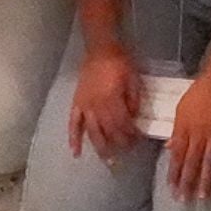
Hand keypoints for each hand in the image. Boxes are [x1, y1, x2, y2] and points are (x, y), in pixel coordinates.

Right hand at [65, 44, 141, 159]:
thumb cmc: (120, 63)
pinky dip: (73, 138)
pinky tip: (76, 152)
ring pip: (92, 132)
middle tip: (126, 152)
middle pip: (108, 131)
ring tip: (107, 161)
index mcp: (112, 99)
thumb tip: (133, 118)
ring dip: (100, 148)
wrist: (100, 49)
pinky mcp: (76, 103)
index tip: (137, 141)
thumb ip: (133, 101)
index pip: (122, 124)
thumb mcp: (134, 79)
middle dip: (118, 143)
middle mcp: (97, 106)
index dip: (130, 134)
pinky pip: (73, 124)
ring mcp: (85, 106)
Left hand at [162, 69, 210, 201]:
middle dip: (188, 182)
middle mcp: (199, 134)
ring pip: (210, 160)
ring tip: (204, 196)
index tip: (172, 190)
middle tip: (185, 201)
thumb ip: (177, 131)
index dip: (174, 173)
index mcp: (184, 129)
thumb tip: (168, 148)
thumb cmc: (200, 92)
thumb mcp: (181, 109)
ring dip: (207, 179)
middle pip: (192, 161)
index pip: (177, 155)